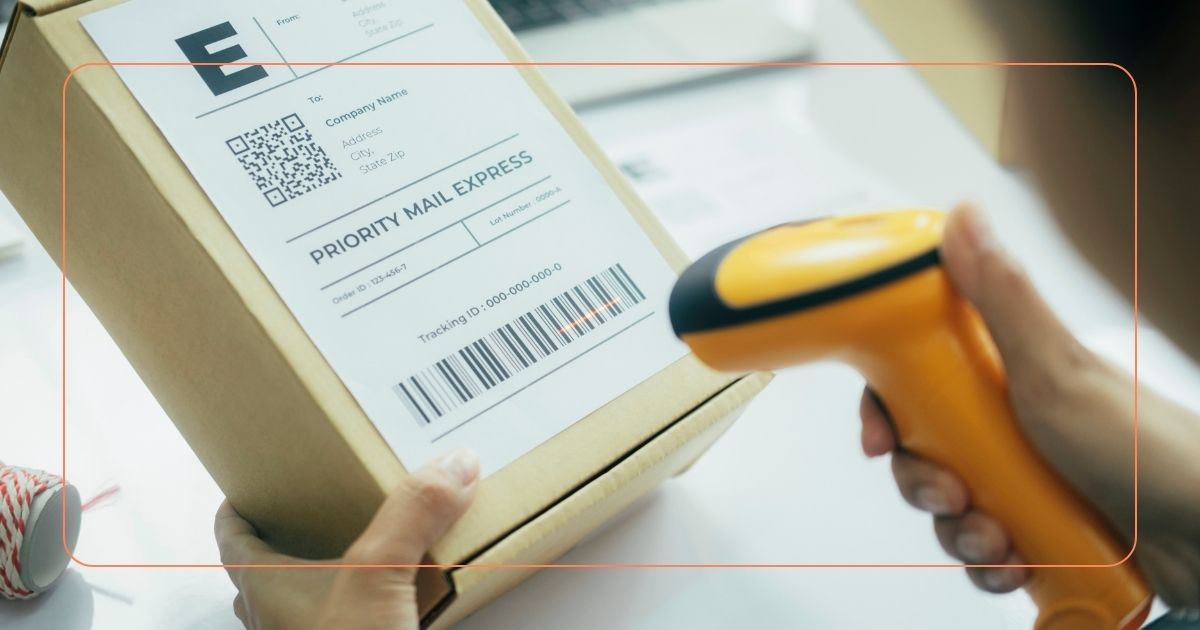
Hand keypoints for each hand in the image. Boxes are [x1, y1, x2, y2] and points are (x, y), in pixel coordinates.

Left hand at [214, 448, 479, 629]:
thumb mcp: (379, 577)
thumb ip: (414, 514)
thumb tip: (453, 464)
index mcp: (266, 587)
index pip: (232, 537)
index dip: (238, 507)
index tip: (250, 484)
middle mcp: (276, 621)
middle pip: (264, 572)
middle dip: (289, 540)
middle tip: (318, 509)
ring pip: (302, 607)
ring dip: (324, 581)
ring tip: (364, 553)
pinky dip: (362, 615)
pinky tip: (398, 609)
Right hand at [859, 205, 1199, 606]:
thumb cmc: (1143, 448)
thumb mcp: (1054, 369)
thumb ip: (1001, 297)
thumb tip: (962, 218)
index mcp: (1006, 374)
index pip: (916, 381)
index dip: (888, 409)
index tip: (881, 438)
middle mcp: (1010, 422)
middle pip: (924, 450)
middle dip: (925, 484)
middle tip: (953, 496)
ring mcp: (1023, 475)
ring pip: (950, 506)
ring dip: (962, 534)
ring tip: (999, 542)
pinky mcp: (1037, 524)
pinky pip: (983, 549)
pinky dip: (990, 564)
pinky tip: (1017, 565)